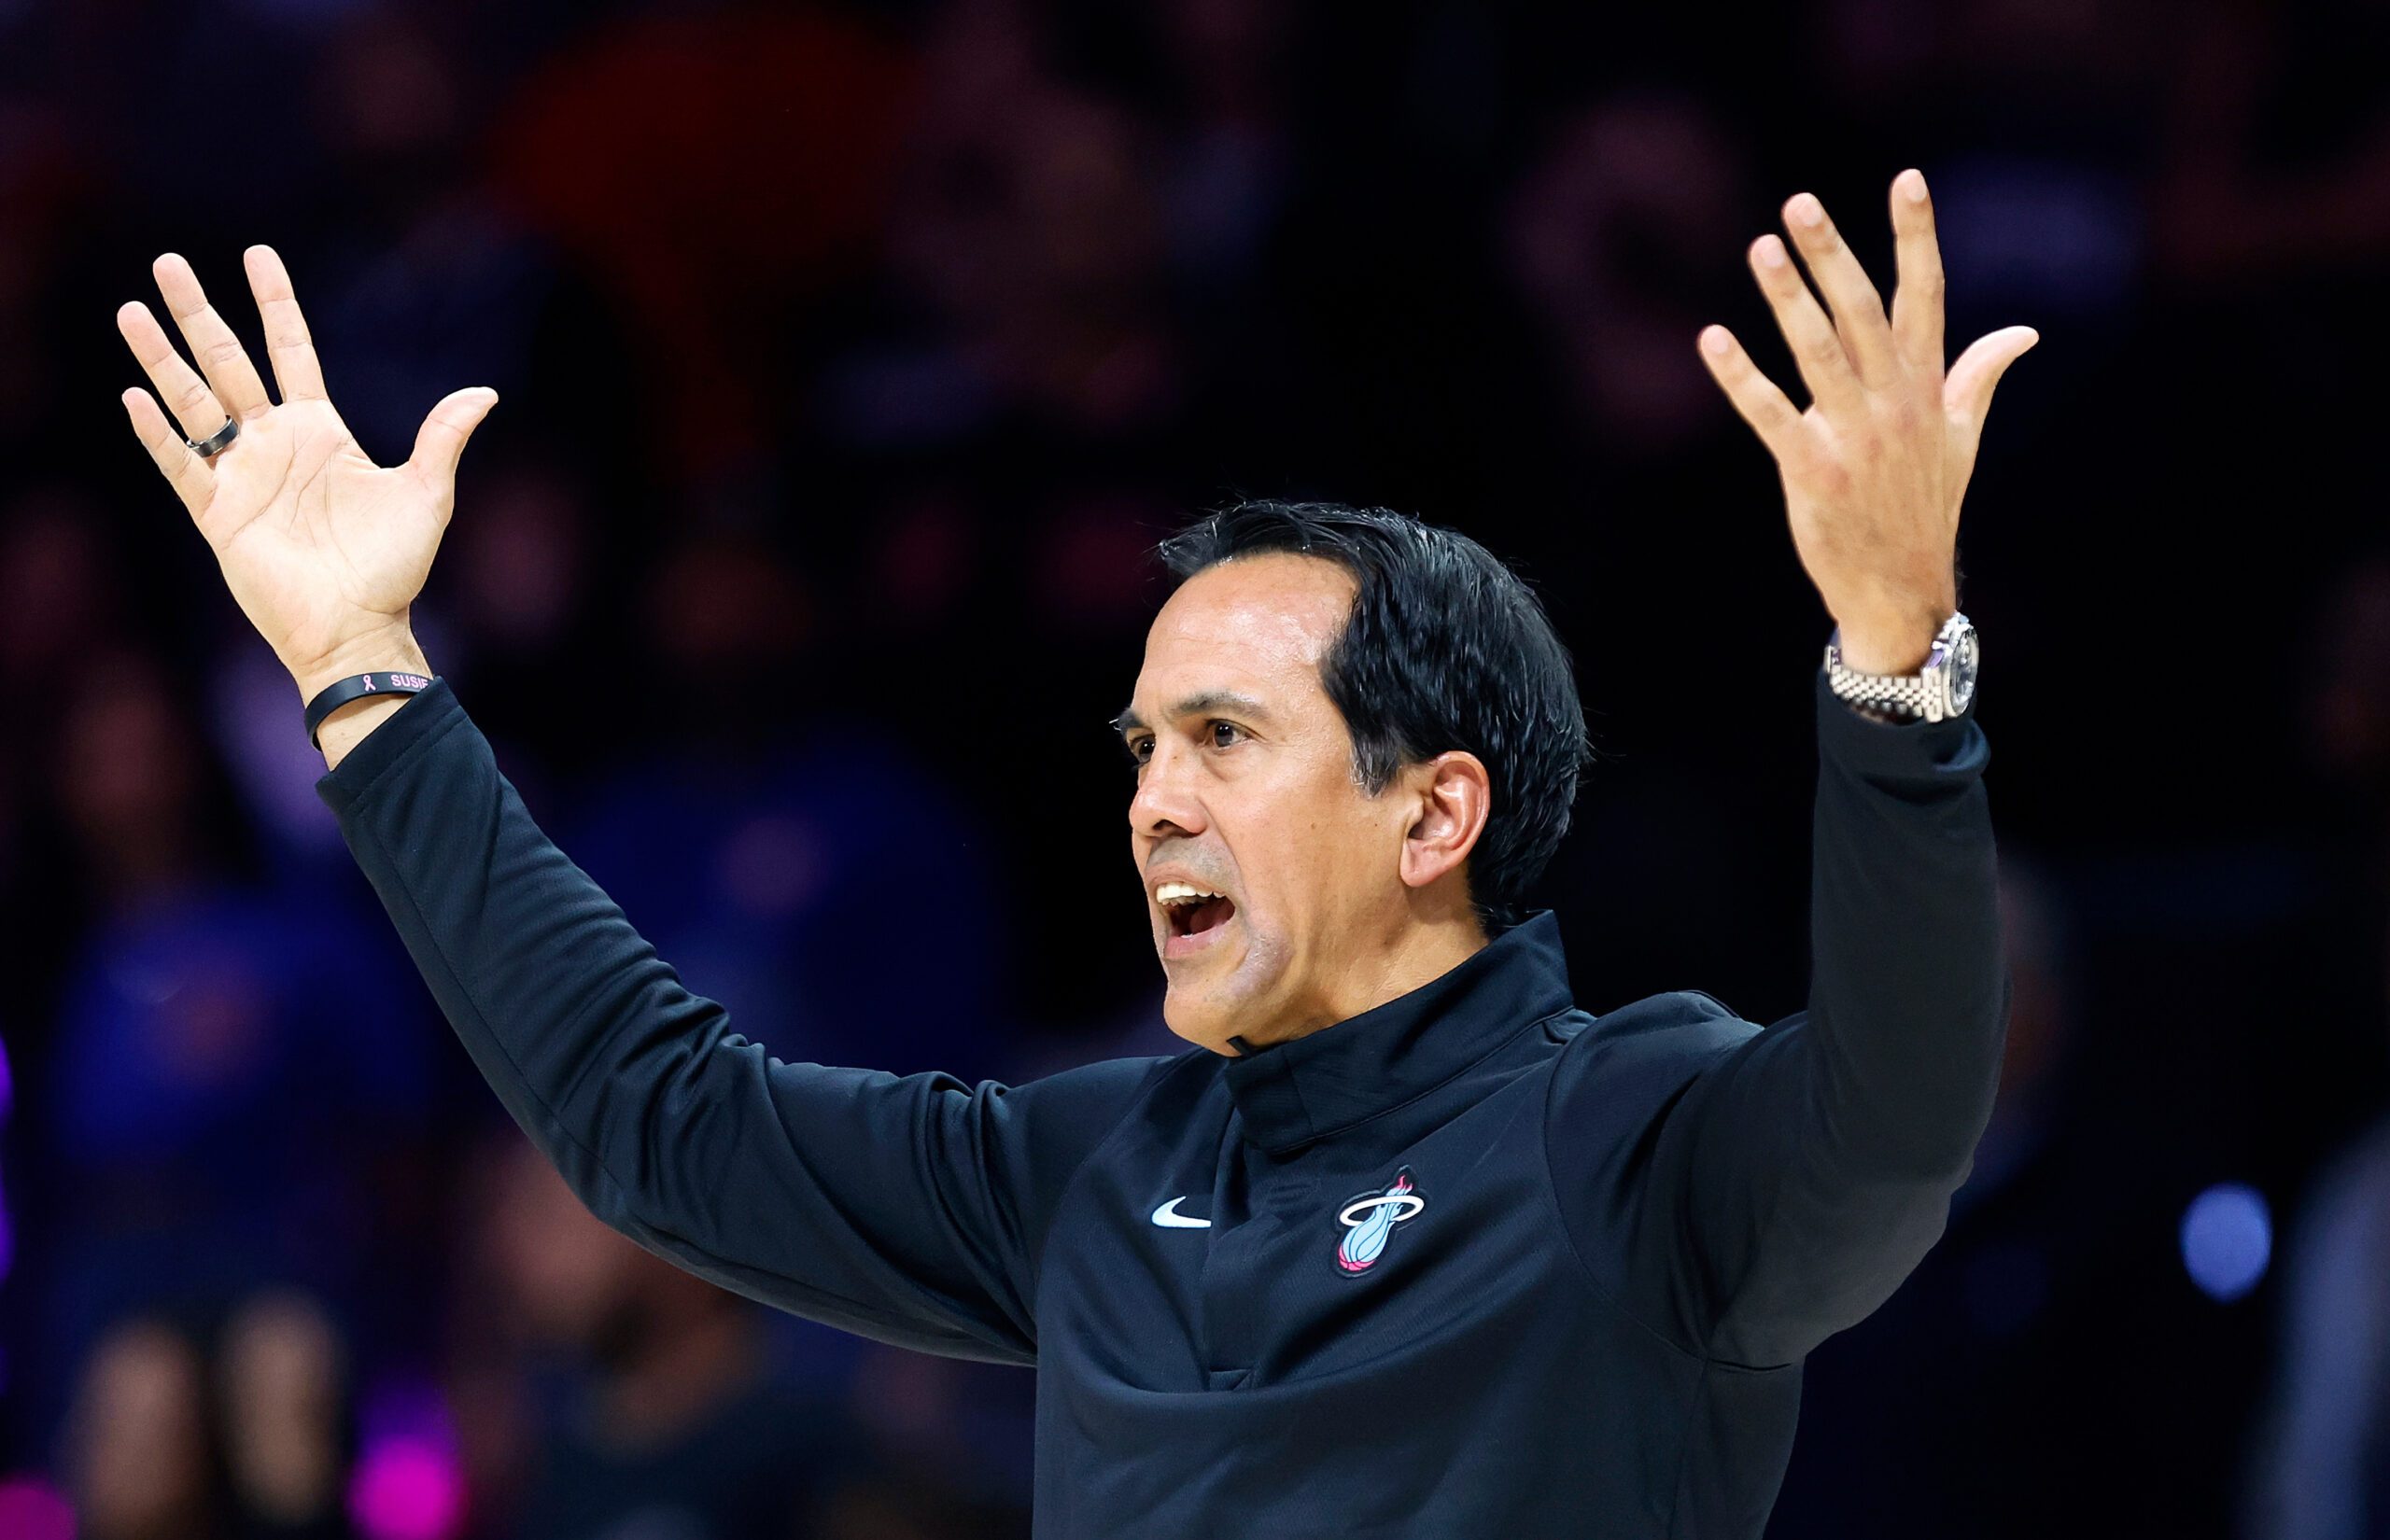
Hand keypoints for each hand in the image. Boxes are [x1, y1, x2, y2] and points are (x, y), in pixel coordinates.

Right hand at [115, 248, 495, 692]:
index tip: (258, 254)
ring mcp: (241, 475)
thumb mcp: (425, 493)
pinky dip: (158, 432)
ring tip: (132, 310)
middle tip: (169, 261)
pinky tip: (136, 396)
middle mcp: (274, 443)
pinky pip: (181, 464)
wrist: (359, 627)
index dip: (275, 302)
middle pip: (228, 362)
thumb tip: (486, 393)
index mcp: (320, 431)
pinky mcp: (217, 513)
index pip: (291, 350)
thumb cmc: (393, 566)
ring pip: (193, 403)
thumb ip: (442, 439)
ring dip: (162, 359)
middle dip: (199, 313)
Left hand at [1695, 170, 2035, 673]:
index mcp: (1927, 386)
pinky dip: (1741, 378)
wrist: (1901, 589)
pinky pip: (1771, 415)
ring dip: (1787, 298)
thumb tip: (2024, 331)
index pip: (1925, 296)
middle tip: (1801, 203)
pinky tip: (1713, 340)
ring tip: (1760, 247)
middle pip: (1861, 312)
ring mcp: (1855, 435)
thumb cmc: (1926, 507)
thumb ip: (1980, 376)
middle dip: (1832, 254)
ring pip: (1817, 352)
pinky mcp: (1815, 470)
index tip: (1908, 179)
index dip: (1916, 237)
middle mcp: (1894, 402)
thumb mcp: (1962, 438)